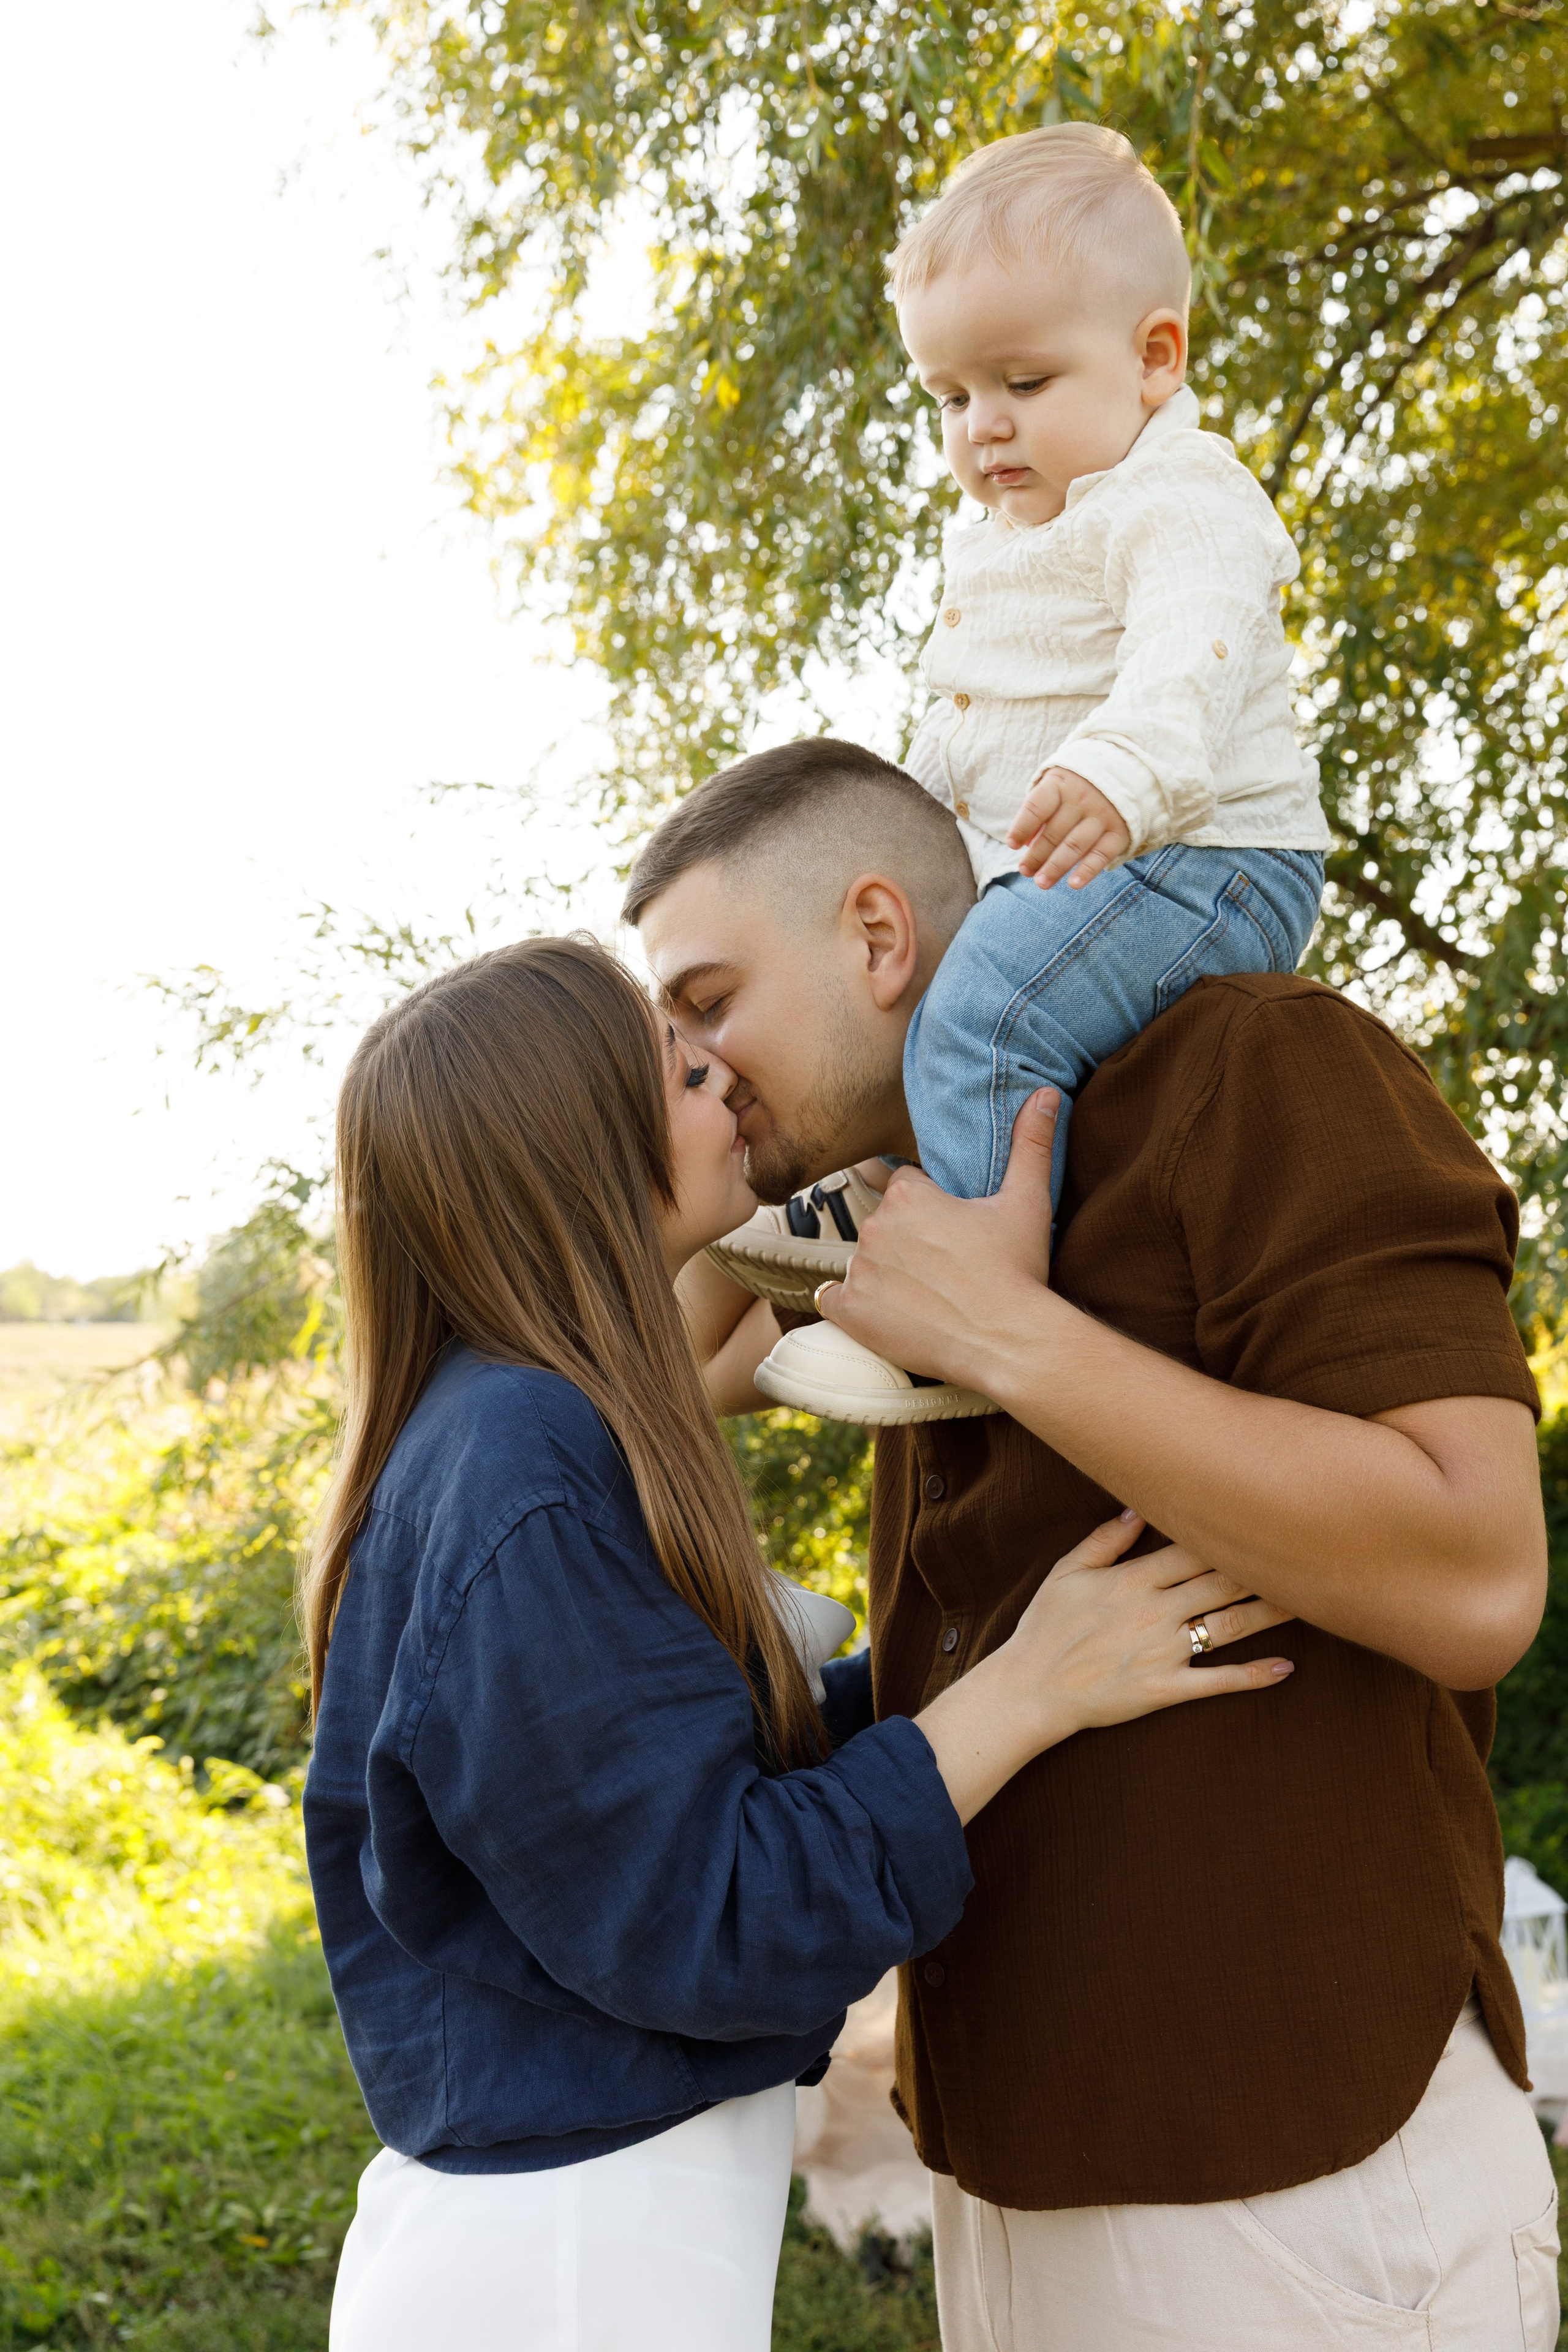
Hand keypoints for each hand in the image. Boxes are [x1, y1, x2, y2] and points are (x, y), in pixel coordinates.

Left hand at [815, 1088, 1058, 1398]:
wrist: (1008, 1342)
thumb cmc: (1017, 1272)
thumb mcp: (1027, 1202)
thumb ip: (1031, 1143)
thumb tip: (1045, 1093)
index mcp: (909, 1197)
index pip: (906, 1189)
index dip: (932, 1210)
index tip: (955, 1232)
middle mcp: (875, 1228)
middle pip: (885, 1225)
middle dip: (909, 1242)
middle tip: (947, 1267)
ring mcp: (859, 1272)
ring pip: (864, 1261)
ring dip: (886, 1273)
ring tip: (928, 1295)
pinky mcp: (850, 1312)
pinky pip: (832, 1299)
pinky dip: (850, 1305)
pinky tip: (880, 1312)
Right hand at [998, 1511, 1293, 1741]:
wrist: (1030, 1688)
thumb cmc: (1045, 1627)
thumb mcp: (1066, 1572)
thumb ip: (1105, 1540)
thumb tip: (1138, 1509)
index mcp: (1132, 1579)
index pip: (1193, 1548)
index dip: (1229, 1532)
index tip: (1263, 1515)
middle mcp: (1155, 1611)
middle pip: (1222, 1581)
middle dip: (1263, 1567)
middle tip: (1304, 1551)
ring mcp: (1164, 1652)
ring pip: (1229, 1626)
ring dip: (1271, 1612)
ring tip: (1310, 1599)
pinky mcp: (1167, 1689)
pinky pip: (1219, 1681)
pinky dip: (1255, 1675)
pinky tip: (1287, 1667)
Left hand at [1008, 764, 1132, 888]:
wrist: (1124, 776)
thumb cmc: (1077, 788)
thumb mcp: (1055, 788)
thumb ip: (1039, 813)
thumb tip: (1024, 844)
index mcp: (1061, 784)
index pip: (1037, 807)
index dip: (1022, 826)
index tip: (1012, 845)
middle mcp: (1082, 798)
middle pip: (1054, 831)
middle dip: (1037, 855)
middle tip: (1025, 871)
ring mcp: (1102, 815)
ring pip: (1075, 845)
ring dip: (1056, 867)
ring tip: (1041, 883)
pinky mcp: (1119, 832)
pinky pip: (1101, 854)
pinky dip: (1087, 871)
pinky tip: (1073, 884)